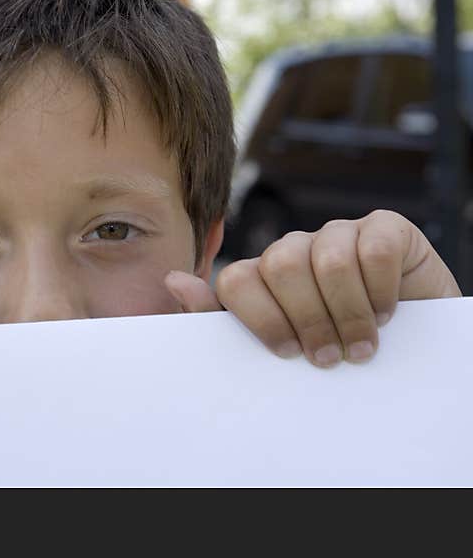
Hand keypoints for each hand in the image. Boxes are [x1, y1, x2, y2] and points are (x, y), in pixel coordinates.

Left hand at [164, 210, 461, 366]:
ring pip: (327, 259)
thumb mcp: (279, 347)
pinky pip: (374, 248)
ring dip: (349, 314)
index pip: (236, 279)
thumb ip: (219, 320)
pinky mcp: (385, 228)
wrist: (412, 345)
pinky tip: (387, 312)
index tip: (287, 354)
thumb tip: (172, 280)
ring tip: (362, 346)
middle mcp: (296, 248)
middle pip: (279, 266)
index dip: (260, 319)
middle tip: (328, 357)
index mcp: (263, 275)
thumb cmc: (336, 349)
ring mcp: (340, 234)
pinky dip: (381, 289)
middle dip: (307, 321)